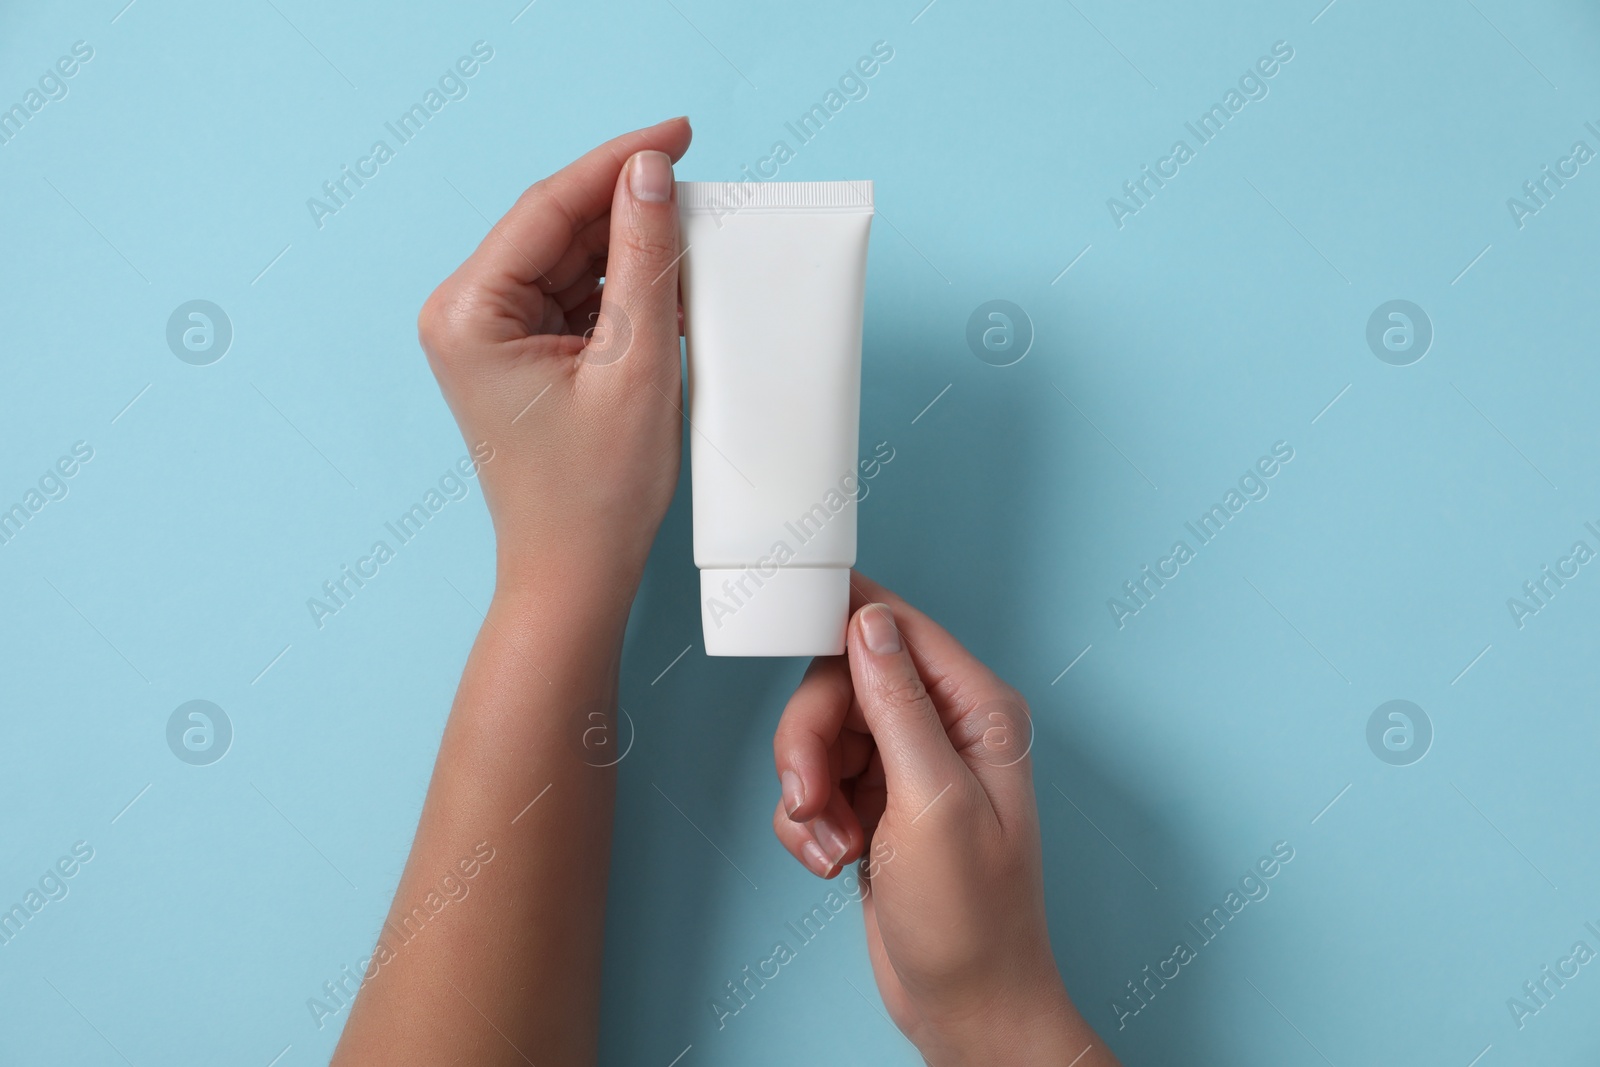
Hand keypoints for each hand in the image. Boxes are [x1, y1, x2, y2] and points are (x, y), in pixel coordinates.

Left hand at [417, 118, 691, 625]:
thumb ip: (647, 263)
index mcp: (469, 312)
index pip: (549, 208)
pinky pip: (576, 296)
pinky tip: (673, 288)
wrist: (575, 576)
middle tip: (701, 187)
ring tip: (697, 245)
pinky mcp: (519, 353)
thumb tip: (652, 173)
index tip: (679, 133)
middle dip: (630, 209)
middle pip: (558, 228)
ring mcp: (489, 334)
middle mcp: (465, 314)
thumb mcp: (636, 366)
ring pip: (572, 259)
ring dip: (633, 251)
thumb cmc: (596, 494)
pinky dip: (625, 291)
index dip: (618, 162)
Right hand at [772, 573, 1118, 1065]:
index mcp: (977, 710)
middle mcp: (943, 728)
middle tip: (811, 798)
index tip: (784, 619)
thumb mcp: (932, 801)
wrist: (964, 1006)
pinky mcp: (874, 804)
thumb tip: (869, 619)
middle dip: (811, 741)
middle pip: (842, 683)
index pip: (896, 627)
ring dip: (808, 792)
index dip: (837, 623)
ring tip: (832, 845)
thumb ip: (898, 704)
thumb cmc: (972, 918)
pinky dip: (807, 825)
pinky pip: (813, 784)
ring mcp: (905, 767)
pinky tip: (832, 862)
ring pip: (819, 735)